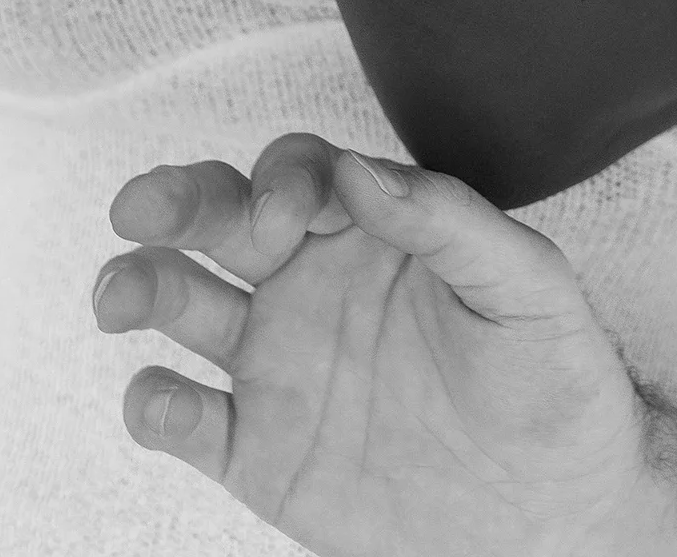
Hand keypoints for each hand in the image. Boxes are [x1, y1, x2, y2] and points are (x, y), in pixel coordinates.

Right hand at [95, 132, 667, 556]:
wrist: (559, 506)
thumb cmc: (553, 376)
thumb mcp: (527, 284)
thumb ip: (448, 220)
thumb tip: (358, 170)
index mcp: (371, 230)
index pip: (301, 174)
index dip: (282, 181)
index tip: (288, 217)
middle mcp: (311, 283)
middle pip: (222, 220)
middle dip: (176, 202)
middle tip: (139, 209)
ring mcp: (280, 365)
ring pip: (185, 305)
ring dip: (142, 287)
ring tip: (117, 296)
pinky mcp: (264, 452)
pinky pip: (192, 423)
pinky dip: (157, 408)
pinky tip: (158, 399)